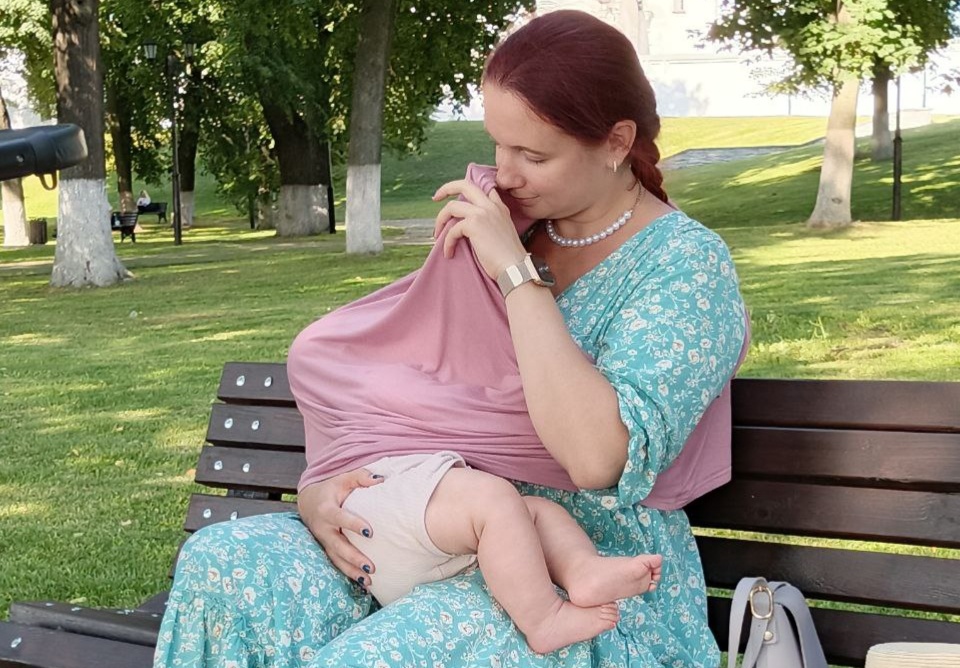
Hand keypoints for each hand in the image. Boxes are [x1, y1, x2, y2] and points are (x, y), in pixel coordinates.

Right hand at [298, 469, 383, 585]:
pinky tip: (364, 583)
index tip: (369, 533)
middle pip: (337, 546)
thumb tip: (380, 480)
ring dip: (351, 571)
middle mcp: (323, 528)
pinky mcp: (327, 549)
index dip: (353, 525)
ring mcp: (324, 541)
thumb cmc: (332, 489)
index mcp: (327, 509)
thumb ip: (361, 477)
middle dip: (353, 557)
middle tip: (371, 566)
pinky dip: (349, 574)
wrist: (309, 501)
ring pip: (336, 559)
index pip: (340, 518)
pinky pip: (337, 563)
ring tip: (369, 581)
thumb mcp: (343, 478)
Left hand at [432, 179, 527, 279]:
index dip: (466, 191)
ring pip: (451, 207)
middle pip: (464, 185)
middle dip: (446, 188)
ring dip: (440, 221)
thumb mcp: (504, 231)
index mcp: (499, 207)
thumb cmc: (508, 256)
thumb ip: (492, 220)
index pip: (483, 188)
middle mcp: (490, 205)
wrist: (514, 267)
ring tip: (437, 235)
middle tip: (436, 198)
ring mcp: (482, 213)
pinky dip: (447, 242)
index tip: (455, 198)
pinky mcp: (473, 224)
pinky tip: (449, 253)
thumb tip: (473, 222)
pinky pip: (452, 230)